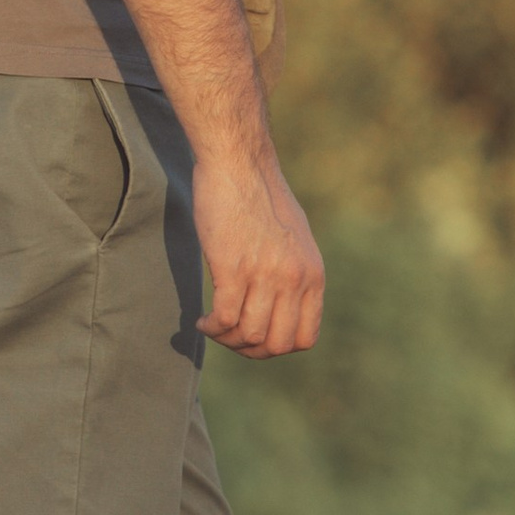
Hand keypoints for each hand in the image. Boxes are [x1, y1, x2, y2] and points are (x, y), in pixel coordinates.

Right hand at [194, 143, 325, 356]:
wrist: (238, 162)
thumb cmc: (259, 195)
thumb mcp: (294, 238)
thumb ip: (294, 273)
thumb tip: (283, 305)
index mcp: (312, 275)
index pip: (305, 338)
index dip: (277, 347)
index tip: (255, 336)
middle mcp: (294, 279)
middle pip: (276, 345)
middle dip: (250, 351)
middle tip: (229, 337)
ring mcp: (265, 275)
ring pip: (249, 336)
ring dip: (226, 340)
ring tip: (212, 327)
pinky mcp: (233, 268)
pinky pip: (224, 319)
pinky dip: (211, 328)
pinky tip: (201, 321)